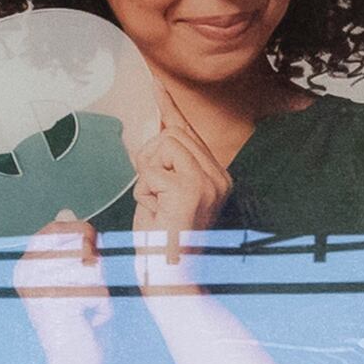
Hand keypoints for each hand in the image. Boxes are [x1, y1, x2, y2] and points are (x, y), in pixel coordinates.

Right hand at [9, 211, 112, 363]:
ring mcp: (40, 287)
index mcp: (25, 266)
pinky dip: (103, 307)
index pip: (55, 228)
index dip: (80, 232)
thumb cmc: (78, 324)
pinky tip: (89, 323)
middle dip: (95, 268)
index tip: (92, 250)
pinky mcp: (58, 302)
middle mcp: (26, 273)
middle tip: (87, 294)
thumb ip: (71, 248)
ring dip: (100, 290)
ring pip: (91, 268)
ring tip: (87, 311)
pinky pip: (98, 289)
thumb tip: (67, 212)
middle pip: (79, 246)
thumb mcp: (74, 280)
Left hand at [120, 105, 235, 295]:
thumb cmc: (161, 244)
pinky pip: (152, 169)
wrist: (171, 280)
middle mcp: (219, 177)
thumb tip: (150, 130)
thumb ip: (160, 165)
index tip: (155, 82)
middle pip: (171, 134)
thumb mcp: (159, 196)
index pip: (188, 133)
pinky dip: (144, 191)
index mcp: (216, 177)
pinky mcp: (192, 189)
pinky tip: (157, 214)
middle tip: (154, 196)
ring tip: (157, 206)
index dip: (169, 107)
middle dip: (150, 161)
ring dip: (147, 176)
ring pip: (163, 144)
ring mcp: (209, 182)